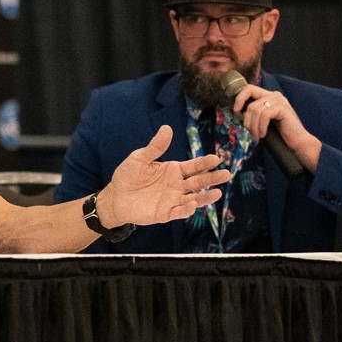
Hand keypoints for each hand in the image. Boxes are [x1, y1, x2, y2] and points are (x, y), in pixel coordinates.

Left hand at [97, 124, 230, 226]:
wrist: (115, 197)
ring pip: (194, 198)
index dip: (205, 163)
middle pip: (199, 181)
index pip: (193, 166)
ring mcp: (172, 199)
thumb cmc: (128, 175)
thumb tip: (167, 128)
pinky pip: (179, 212)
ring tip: (217, 193)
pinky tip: (192, 204)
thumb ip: (155, 147)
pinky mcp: (165, 213)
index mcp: (173, 170)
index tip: (216, 158)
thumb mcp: (140, 158)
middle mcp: (176, 185)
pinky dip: (187, 209)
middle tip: (226, 174)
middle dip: (212, 178)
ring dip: (205, 197)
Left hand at [232, 84, 320, 171]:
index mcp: (269, 96)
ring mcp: (279, 100)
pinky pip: (264, 115)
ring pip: (256, 110)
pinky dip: (261, 126)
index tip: (236, 112)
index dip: (239, 98)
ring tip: (256, 137)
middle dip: (247, 119)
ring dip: (253, 126)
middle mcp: (274, 95)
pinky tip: (263, 134)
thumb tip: (237, 110)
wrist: (297, 142)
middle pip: (251, 102)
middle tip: (249, 132)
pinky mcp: (283, 108)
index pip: (249, 88)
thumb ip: (254, 113)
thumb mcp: (263, 121)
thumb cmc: (279, 134)